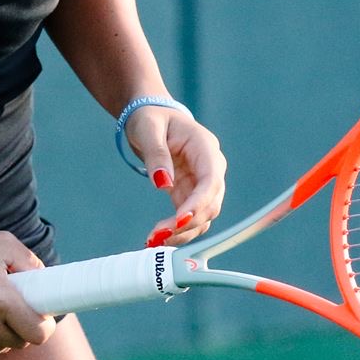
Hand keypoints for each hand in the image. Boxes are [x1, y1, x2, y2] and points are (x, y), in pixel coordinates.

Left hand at [124, 107, 226, 247]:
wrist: (153, 119)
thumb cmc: (152, 119)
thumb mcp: (148, 129)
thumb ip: (157, 154)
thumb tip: (163, 183)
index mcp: (205, 148)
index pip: (211, 181)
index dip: (199, 203)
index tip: (179, 220)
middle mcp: (211, 168)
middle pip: (210, 204)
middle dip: (187, 223)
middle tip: (157, 236)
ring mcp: (202, 183)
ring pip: (203, 216)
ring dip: (182, 232)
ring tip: (153, 241)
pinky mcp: (191, 194)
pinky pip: (190, 218)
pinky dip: (177, 230)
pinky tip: (157, 237)